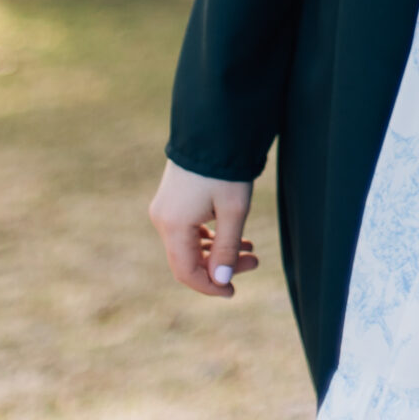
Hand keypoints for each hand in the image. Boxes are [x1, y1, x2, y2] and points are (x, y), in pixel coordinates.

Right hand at [149, 158, 257, 297]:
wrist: (212, 127)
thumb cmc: (225, 168)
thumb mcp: (233, 209)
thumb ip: (227, 248)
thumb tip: (221, 281)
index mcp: (173, 225)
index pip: (186, 272)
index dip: (209, 286)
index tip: (233, 292)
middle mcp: (162, 219)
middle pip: (188, 259)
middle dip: (221, 266)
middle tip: (255, 261)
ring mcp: (165, 208)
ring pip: (189, 244)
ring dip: (218, 250)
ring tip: (251, 248)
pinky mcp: (173, 198)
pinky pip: (188, 229)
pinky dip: (210, 236)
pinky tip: (233, 236)